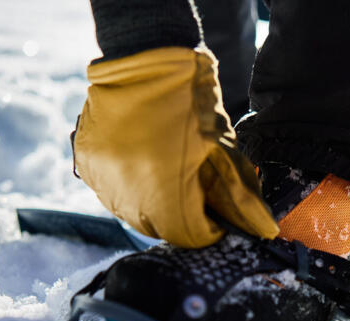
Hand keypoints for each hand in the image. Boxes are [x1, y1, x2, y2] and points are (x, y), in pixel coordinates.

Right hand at [73, 47, 278, 247]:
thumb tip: (264, 230)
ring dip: (155, 204)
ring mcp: (102, 178)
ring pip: (133, 214)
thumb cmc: (190, 100)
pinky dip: (130, 188)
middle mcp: (127, 191)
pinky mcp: (86, 164)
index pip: (188, 235)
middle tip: (196, 191)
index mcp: (164, 188)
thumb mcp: (222, 147)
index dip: (209, 228)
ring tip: (170, 173)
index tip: (218, 214)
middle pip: (160, 229)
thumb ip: (241, 196)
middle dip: (182, 217)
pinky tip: (146, 164)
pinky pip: (110, 192)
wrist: (145, 55)